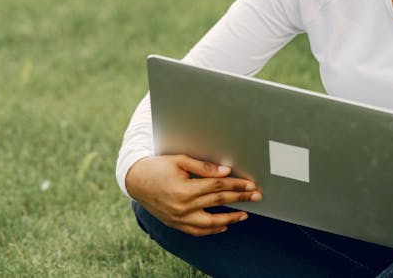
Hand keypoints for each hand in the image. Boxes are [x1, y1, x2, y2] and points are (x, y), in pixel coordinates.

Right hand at [125, 154, 261, 235]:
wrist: (136, 181)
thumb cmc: (158, 166)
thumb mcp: (179, 160)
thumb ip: (203, 167)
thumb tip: (225, 171)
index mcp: (184, 189)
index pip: (217, 187)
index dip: (236, 185)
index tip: (251, 184)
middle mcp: (182, 207)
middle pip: (218, 202)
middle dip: (240, 199)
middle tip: (257, 196)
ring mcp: (179, 218)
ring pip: (210, 223)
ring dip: (230, 218)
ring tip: (245, 214)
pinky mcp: (175, 224)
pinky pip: (197, 231)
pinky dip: (212, 230)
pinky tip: (224, 225)